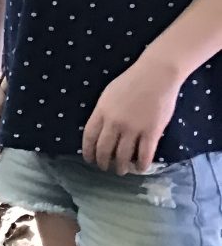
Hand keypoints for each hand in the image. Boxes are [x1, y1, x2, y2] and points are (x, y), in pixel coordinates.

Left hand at [82, 59, 180, 173]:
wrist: (156, 75)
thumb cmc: (132, 81)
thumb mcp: (108, 94)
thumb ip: (103, 112)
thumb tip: (100, 130)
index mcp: (102, 111)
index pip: (89, 137)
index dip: (88, 151)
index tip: (89, 159)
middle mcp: (115, 122)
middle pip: (104, 150)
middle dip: (103, 162)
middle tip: (105, 168)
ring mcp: (133, 128)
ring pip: (123, 156)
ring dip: (121, 167)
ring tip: (122, 171)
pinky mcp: (151, 132)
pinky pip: (145, 155)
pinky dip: (142, 165)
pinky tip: (140, 168)